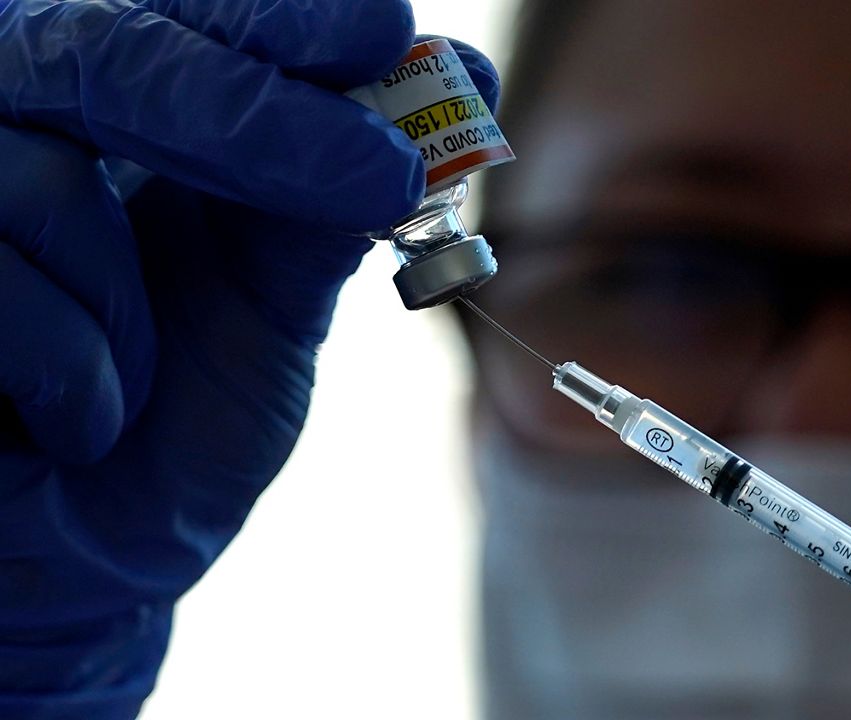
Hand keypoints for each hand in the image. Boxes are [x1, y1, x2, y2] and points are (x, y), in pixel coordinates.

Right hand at [0, 0, 499, 715]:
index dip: (283, 21)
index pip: (190, 18)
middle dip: (254, 117)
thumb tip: (463, 79)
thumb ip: (334, 198)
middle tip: (383, 172)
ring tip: (142, 379)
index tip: (388, 32)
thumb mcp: (275, 307)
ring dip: (131, 307)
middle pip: (108, 52)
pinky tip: (79, 425)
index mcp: (114, 117)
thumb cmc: (179, 423)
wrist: (88, 564)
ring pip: (39, 183)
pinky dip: (73, 376)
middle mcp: (15, 125)